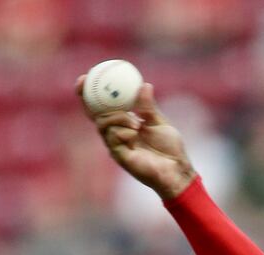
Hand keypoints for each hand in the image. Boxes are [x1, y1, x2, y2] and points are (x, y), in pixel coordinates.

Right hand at [76, 78, 195, 199]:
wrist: (176, 169)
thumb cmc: (170, 148)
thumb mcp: (159, 122)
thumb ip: (148, 106)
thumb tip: (145, 85)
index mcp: (124, 123)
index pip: (103, 107)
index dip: (91, 93)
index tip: (86, 77)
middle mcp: (116, 133)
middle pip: (95, 114)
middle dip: (88, 99)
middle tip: (89, 84)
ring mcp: (116, 145)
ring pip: (103, 124)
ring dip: (119, 118)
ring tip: (136, 123)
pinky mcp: (119, 156)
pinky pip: (113, 138)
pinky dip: (124, 132)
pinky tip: (136, 135)